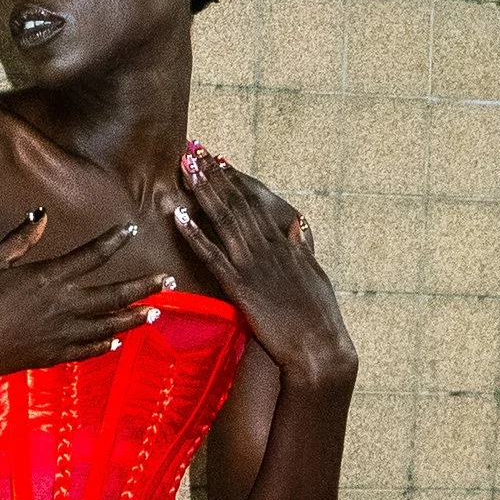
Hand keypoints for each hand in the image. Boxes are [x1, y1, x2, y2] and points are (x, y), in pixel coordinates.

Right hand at [0, 209, 172, 386]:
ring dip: (133, 319)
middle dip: (143, 286)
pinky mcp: (50, 355)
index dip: (113, 241)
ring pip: (107, 325)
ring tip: (155, 313)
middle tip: (168, 281)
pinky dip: (103, 345)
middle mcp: (62, 305)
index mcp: (48, 277)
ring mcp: (59, 333)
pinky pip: (85, 350)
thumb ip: (19, 239)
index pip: (91, 255)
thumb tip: (41, 215)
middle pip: (112, 294)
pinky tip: (116, 342)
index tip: (131, 229)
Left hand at [172, 149, 354, 390]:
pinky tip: (179, 217)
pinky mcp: (240, 287)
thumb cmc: (320, 318)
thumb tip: (299, 227)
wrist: (318, 348)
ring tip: (186, 168)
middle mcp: (268, 248)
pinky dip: (195, 235)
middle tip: (194, 151)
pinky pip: (212, 256)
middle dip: (214, 176)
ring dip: (203, 194)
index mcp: (285, 244)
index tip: (219, 160)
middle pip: (236, 204)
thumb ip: (304, 249)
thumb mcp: (316, 276)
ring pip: (223, 221)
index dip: (235, 181)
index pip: (256, 204)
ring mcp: (253, 266)